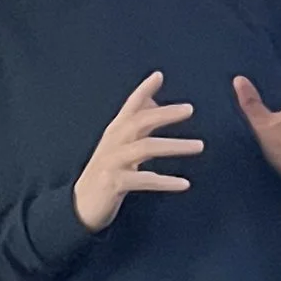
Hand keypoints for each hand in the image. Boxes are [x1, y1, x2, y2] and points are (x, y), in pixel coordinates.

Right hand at [73, 72, 203, 232]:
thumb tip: (154, 101)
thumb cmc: (107, 172)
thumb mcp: (120, 145)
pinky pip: (144, 179)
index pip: (130, 105)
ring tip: (199, 146)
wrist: (81, 205)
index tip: (159, 75)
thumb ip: (138, 125)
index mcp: (116, 132)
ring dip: (174, 145)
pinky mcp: (114, 182)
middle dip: (165, 114)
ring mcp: (113, 162)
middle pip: (140, 121)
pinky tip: (185, 184)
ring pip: (145, 148)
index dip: (143, 89)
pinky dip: (165, 181)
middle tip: (190, 109)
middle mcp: (114, 142)